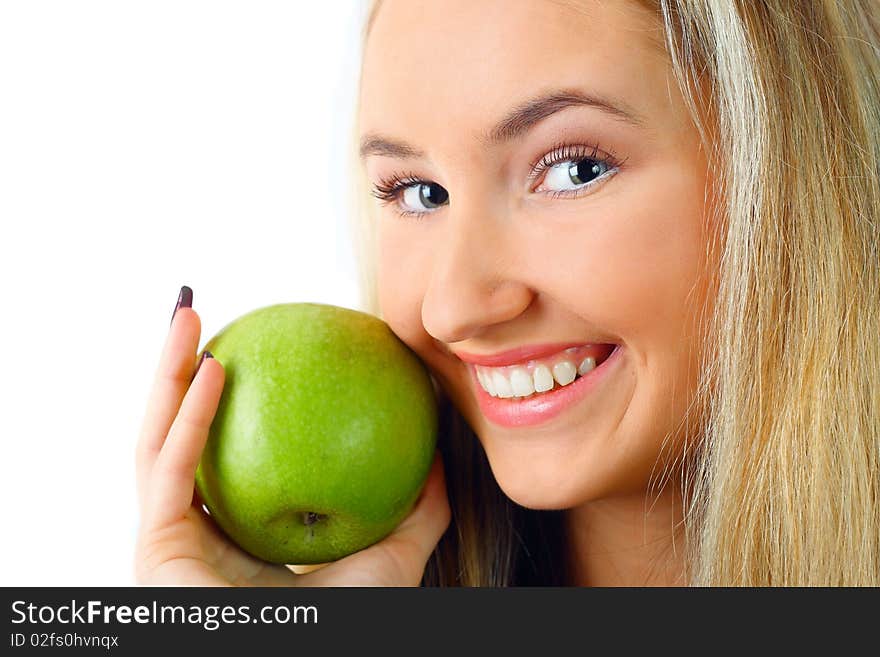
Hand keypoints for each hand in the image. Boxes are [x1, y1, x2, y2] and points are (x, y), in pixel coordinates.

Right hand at [134, 288, 450, 585]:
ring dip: (165, 374)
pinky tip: (212, 368)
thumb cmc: (348, 630)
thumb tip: (438, 444)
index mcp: (238, 534)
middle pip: (179, 435)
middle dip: (178, 368)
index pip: (225, 452)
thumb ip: (418, 507)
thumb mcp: (393, 557)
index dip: (227, 396)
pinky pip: (170, 472)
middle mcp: (196, 534)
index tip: (250, 344)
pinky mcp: (153, 551)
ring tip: (187, 314)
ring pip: (156, 442)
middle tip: (199, 311)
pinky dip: (189, 418)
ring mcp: (168, 542)